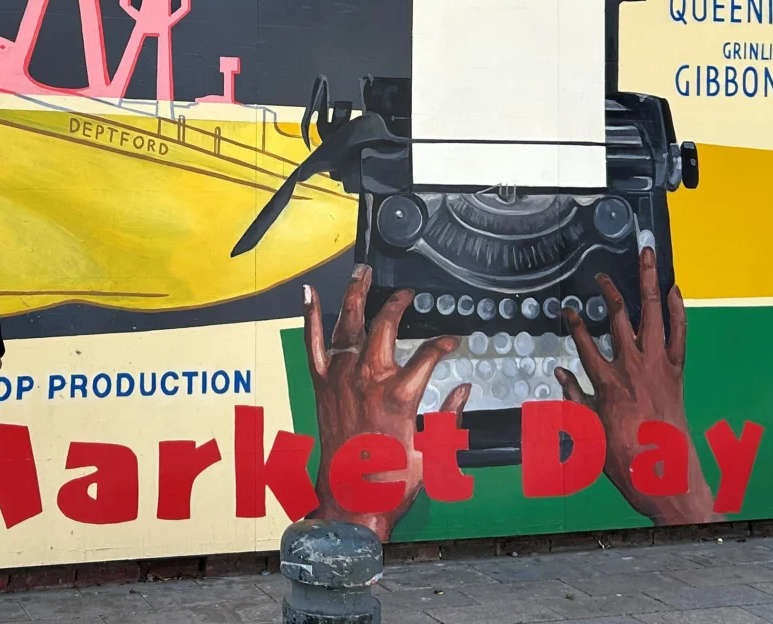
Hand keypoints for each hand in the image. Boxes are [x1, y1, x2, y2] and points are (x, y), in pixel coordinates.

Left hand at [303, 265, 468, 540]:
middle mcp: (368, 379)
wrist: (350, 498)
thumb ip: (450, 415)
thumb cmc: (389, 480)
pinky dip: (310, 317)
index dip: (444, 345)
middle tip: (406, 293)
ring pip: (347, 323)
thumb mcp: (433, 450)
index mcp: (400, 394)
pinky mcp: (321, 385)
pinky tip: (308, 296)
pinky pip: (313, 343)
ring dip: (355, 295)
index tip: (451, 342)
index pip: (430, 354)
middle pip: (384, 325)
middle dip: (397, 303)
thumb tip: (463, 390)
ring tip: (362, 273)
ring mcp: (340, 378)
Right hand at [554, 246, 716, 526]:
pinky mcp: (678, 372)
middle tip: (602, 275)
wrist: (666, 475)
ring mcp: (659, 367)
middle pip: (619, 319)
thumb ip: (575, 399)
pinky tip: (674, 291)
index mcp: (607, 384)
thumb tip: (561, 375)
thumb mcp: (589, 431)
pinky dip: (678, 311)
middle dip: (609, 291)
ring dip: (649, 284)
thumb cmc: (625, 458)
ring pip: (653, 316)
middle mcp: (633, 369)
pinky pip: (680, 335)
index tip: (567, 308)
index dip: (573, 324)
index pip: (584, 344)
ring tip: (649, 258)